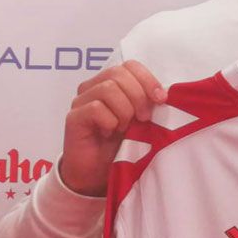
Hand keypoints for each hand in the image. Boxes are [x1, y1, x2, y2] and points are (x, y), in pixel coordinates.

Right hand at [59, 60, 164, 196]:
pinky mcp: (73, 117)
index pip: (130, 65)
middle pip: (118, 74)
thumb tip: (164, 93)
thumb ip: (147, 102)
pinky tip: (110, 134)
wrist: (97, 172)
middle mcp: (93, 87)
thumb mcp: (140, 119)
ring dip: (124, 110)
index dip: (148, 79)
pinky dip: (110, 121)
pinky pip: (96, 108)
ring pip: (108, 89)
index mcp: (111, 83)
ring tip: (125, 128)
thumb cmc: (120, 144)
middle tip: (144, 118)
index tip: (161, 99)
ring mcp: (80, 101)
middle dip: (138, 96)